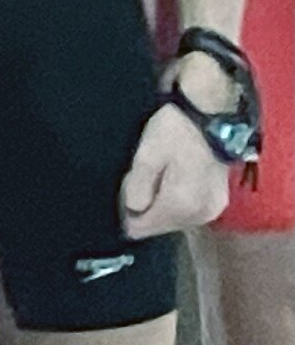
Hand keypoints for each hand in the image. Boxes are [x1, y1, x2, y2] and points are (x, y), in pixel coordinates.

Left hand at [122, 98, 232, 239]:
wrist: (212, 116)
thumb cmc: (176, 132)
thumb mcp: (146, 155)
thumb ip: (137, 187)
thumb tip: (133, 212)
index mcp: (182, 205)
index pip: (143, 228)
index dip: (128, 211)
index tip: (129, 186)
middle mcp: (200, 215)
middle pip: (158, 226)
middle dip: (145, 206)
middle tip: (142, 175)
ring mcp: (212, 210)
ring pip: (173, 220)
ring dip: (160, 204)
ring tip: (159, 173)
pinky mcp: (217, 203)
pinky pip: (187, 212)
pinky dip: (175, 201)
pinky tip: (172, 178)